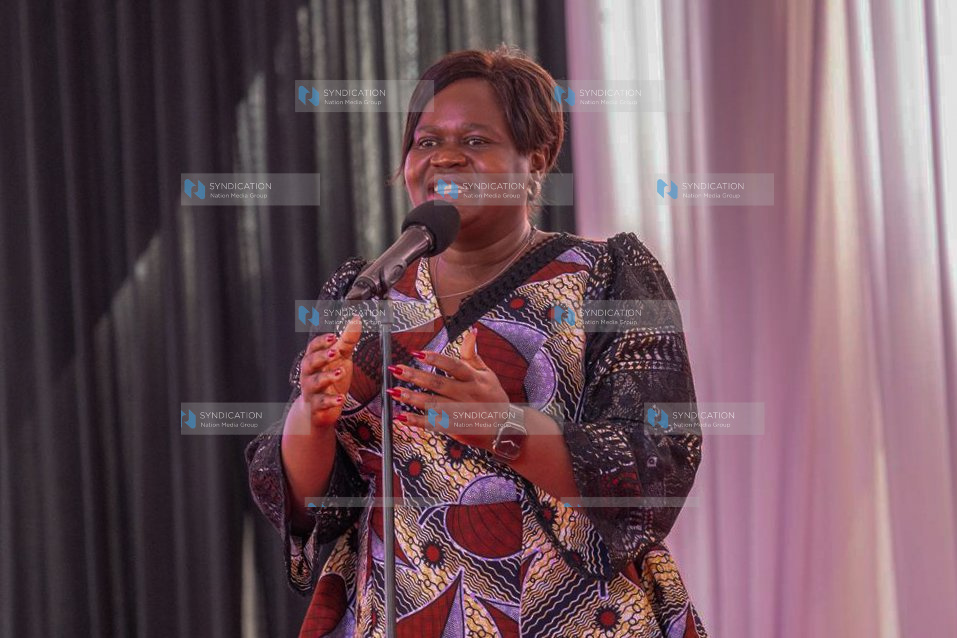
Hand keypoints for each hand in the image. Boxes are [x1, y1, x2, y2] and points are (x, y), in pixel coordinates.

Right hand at [299, 315, 361, 429]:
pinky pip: (320, 403)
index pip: (313, 347)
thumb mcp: (341, 359)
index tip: (333, 336)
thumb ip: (347, 341)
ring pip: (314, 382)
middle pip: (310, 362)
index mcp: (314, 359)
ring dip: (326, 377)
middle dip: (321, 356)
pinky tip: (340, 398)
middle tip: (334, 352)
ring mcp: (311, 391)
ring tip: (340, 373)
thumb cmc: (330, 380)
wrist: (320, 410)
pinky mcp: (316, 407)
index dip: (321, 341)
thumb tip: (356, 319)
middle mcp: (309, 374)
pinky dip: (330, 401)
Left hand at [387, 326, 508, 449]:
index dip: (435, 359)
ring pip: (434, 404)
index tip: (417, 353)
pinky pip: (434, 424)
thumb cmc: (495, 398)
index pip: (453, 366)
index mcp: (474, 379)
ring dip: (413, 398)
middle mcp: (467, 394)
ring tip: (396, 392)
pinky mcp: (456, 427)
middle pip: (439, 384)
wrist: (506, 428)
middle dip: (416, 376)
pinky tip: (403, 416)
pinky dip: (418, 421)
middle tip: (397, 370)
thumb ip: (473, 355)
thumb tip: (470, 332)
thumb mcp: (488, 374)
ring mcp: (460, 412)